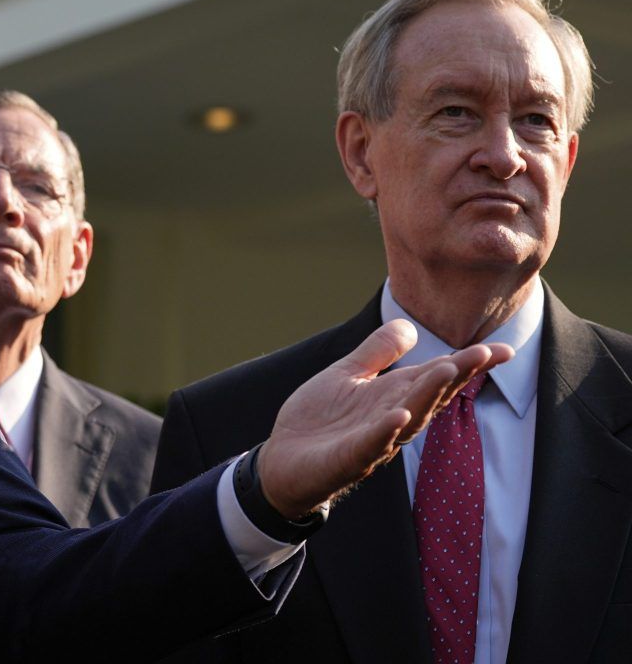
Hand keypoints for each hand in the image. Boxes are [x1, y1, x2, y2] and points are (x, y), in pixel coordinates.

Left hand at [258, 319, 513, 518]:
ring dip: (429, 395)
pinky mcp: (347, 457)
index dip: (468, 364)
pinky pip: (371, 444)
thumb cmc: (320, 421)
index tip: (503, 349)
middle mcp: (392, 418)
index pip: (436, 377)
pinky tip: (399, 414)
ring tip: (448, 370)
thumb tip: (410, 325)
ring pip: (409, 417)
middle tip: (485, 354)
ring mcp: (372, 440)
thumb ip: (377, 352)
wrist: (283, 462)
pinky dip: (386, 430)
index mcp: (393, 396)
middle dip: (458, 375)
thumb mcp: (348, 375)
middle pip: (431, 395)